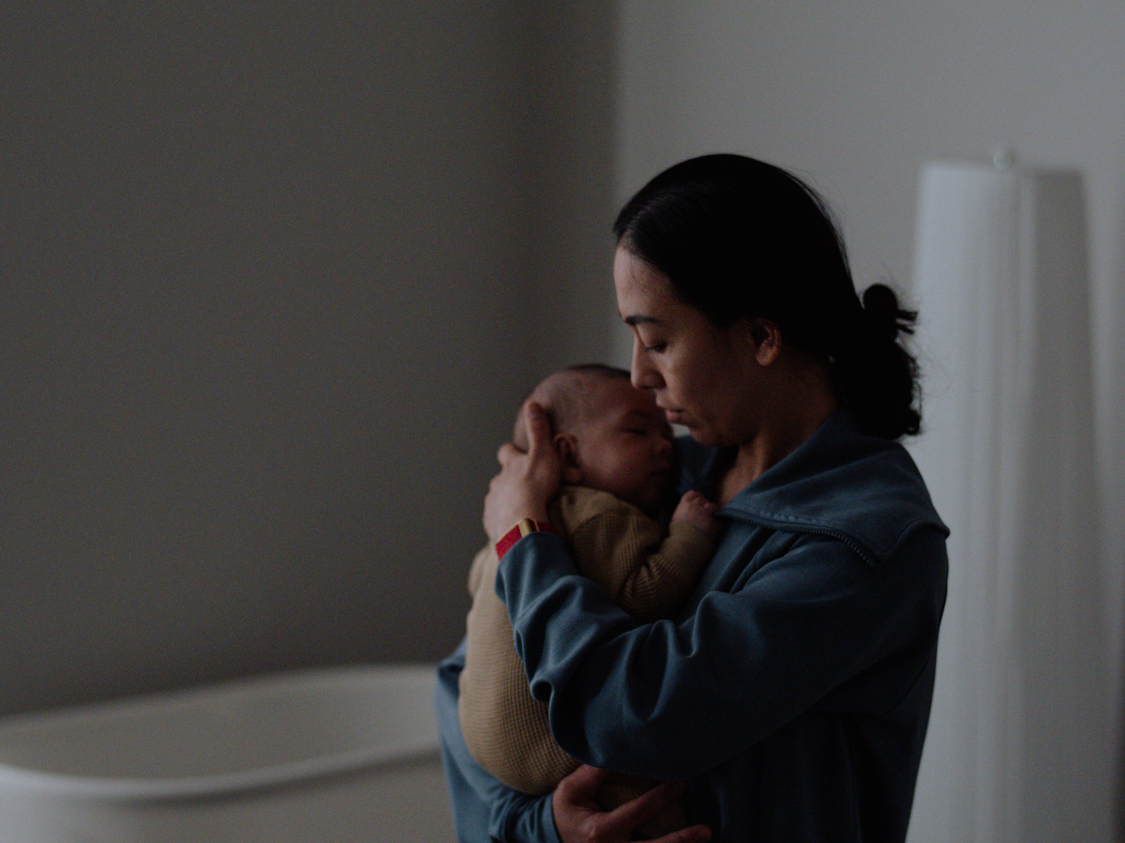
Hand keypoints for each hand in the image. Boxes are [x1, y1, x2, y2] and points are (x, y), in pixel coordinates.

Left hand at [482, 400, 560, 541]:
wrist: (523, 522)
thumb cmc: (536, 486)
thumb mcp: (543, 453)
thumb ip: (538, 430)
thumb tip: (532, 404)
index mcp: (510, 466)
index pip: (506, 452)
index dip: (512, 452)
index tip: (518, 453)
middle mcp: (497, 482)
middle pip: (500, 477)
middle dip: (510, 480)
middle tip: (526, 485)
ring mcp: (493, 503)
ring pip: (498, 498)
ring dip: (508, 500)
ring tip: (522, 508)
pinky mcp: (492, 523)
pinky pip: (497, 519)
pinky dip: (505, 520)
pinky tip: (515, 525)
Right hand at [552, 765, 710, 842]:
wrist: (550, 842)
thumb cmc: (564, 813)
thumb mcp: (571, 791)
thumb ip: (592, 773)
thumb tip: (617, 752)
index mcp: (601, 831)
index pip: (638, 812)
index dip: (661, 797)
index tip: (680, 784)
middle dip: (681, 840)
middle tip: (706, 831)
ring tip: (705, 840)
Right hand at [671, 491, 719, 539]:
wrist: (684, 543)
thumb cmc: (677, 533)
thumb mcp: (675, 518)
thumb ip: (683, 511)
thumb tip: (686, 510)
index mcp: (684, 504)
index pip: (692, 493)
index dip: (697, 495)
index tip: (699, 497)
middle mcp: (695, 506)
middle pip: (703, 499)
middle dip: (704, 504)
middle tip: (704, 511)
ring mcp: (705, 513)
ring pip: (713, 506)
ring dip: (713, 510)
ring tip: (711, 517)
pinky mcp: (713, 522)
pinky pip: (717, 521)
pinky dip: (716, 525)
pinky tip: (713, 529)